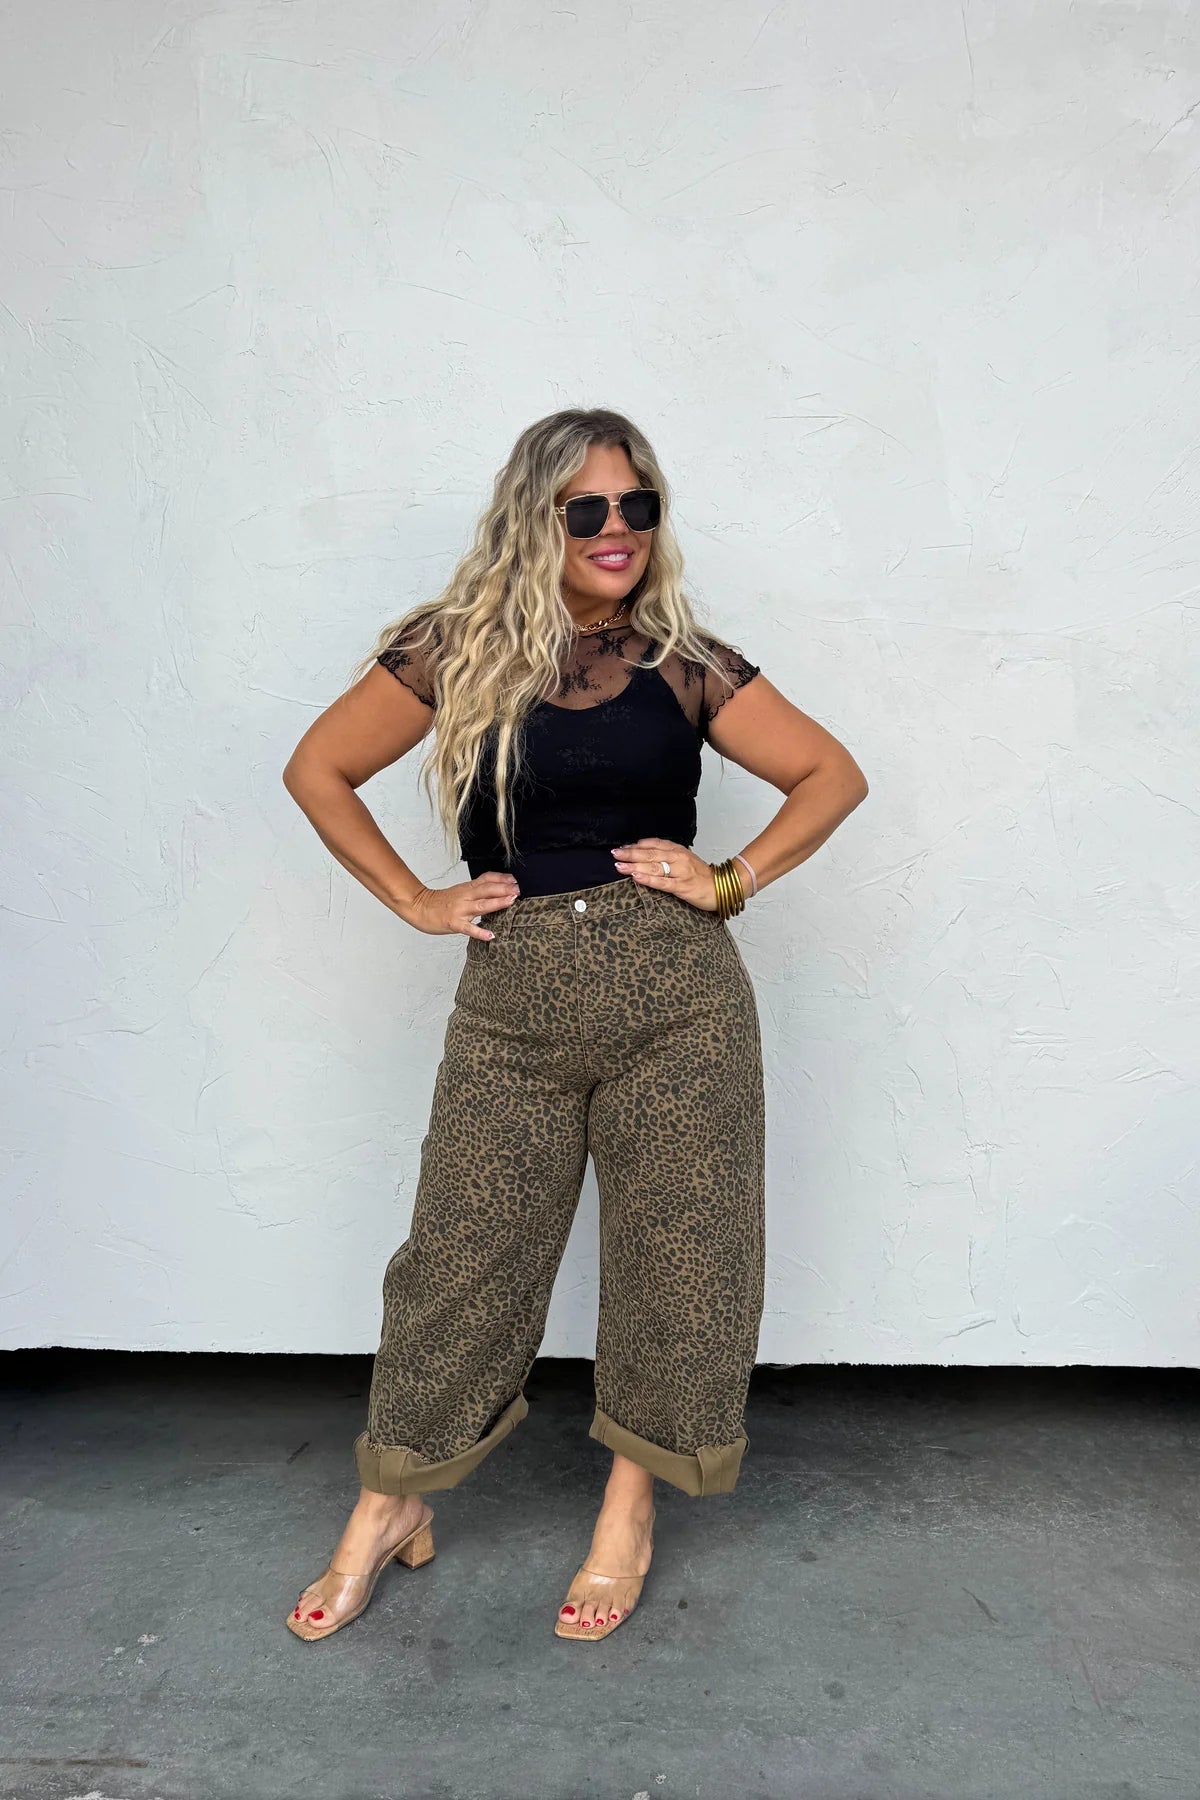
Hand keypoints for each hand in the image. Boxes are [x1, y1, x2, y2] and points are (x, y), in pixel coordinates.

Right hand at [404, 872, 518, 939]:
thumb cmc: (440, 902)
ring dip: (497, 903)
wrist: (419, 907)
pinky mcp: (454, 923)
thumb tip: (495, 889)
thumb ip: (476, 890)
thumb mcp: (460, 891)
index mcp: (467, 888)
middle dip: (504, 889)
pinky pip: (469, 928)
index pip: (487, 879)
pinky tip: (490, 935)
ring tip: (511, 902)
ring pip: (481, 905)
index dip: (501, 878)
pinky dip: (480, 932)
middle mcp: (465, 897)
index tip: (514, 880)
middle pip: (487, 889)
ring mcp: (460, 910)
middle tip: (518, 890)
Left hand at [610, 838, 718, 913]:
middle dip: (631, 854)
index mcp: (678, 850)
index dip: (636, 845)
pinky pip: (662, 882)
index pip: (654, 844)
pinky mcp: (682, 886)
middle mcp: (678, 858)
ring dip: (635, 865)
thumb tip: (645, 854)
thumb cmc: (701, 876)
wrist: (721, 887)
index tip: (622, 848)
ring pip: (654, 867)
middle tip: (615, 854)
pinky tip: (636, 877)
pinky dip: (648, 879)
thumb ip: (667, 855)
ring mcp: (680, 872)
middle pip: (650, 854)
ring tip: (619, 866)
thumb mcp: (685, 860)